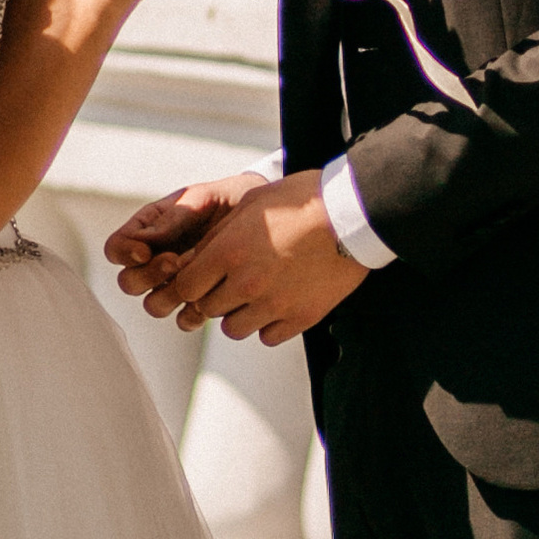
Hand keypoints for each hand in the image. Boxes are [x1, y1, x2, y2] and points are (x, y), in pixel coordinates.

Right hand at [105, 172, 270, 306]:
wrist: (262, 215)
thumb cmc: (225, 199)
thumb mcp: (198, 200)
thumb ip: (171, 220)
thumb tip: (141, 242)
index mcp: (146, 230)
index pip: (115, 249)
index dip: (125, 254)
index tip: (146, 251)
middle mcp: (154, 260)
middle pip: (129, 283)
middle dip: (149, 276)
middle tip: (175, 261)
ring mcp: (174, 283)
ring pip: (153, 306)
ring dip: (169, 296)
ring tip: (196, 278)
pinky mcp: (198, 300)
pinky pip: (184, 320)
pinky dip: (193, 314)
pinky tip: (210, 296)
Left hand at [120, 167, 364, 344]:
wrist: (352, 214)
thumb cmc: (301, 201)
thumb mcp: (251, 205)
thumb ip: (218, 235)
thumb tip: (197, 258)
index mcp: (229, 253)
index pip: (185, 288)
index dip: (189, 283)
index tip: (199, 279)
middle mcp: (247, 284)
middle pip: (207, 310)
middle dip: (212, 297)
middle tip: (229, 282)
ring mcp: (274, 305)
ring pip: (234, 329)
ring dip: (238, 314)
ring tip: (254, 295)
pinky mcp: (301, 318)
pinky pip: (268, 336)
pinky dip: (269, 325)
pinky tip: (278, 304)